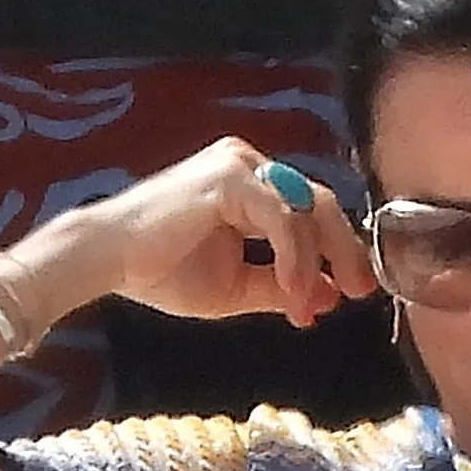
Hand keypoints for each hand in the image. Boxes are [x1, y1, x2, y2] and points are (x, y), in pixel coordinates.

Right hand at [14, 138, 378, 327]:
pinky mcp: (230, 177)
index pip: (311, 211)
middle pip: (320, 203)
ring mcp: (241, 165)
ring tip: (308, 305)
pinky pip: (283, 217)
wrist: (109, 262)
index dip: (337, 252)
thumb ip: (283, 284)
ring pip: (307, 209)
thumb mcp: (238, 286)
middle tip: (361, 292)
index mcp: (253, 185)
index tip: (351, 294)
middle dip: (346, 251)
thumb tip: (331, 295)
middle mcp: (250, 165)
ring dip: (317, 263)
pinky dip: (295, 256)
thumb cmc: (162, 272)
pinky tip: (292, 289)